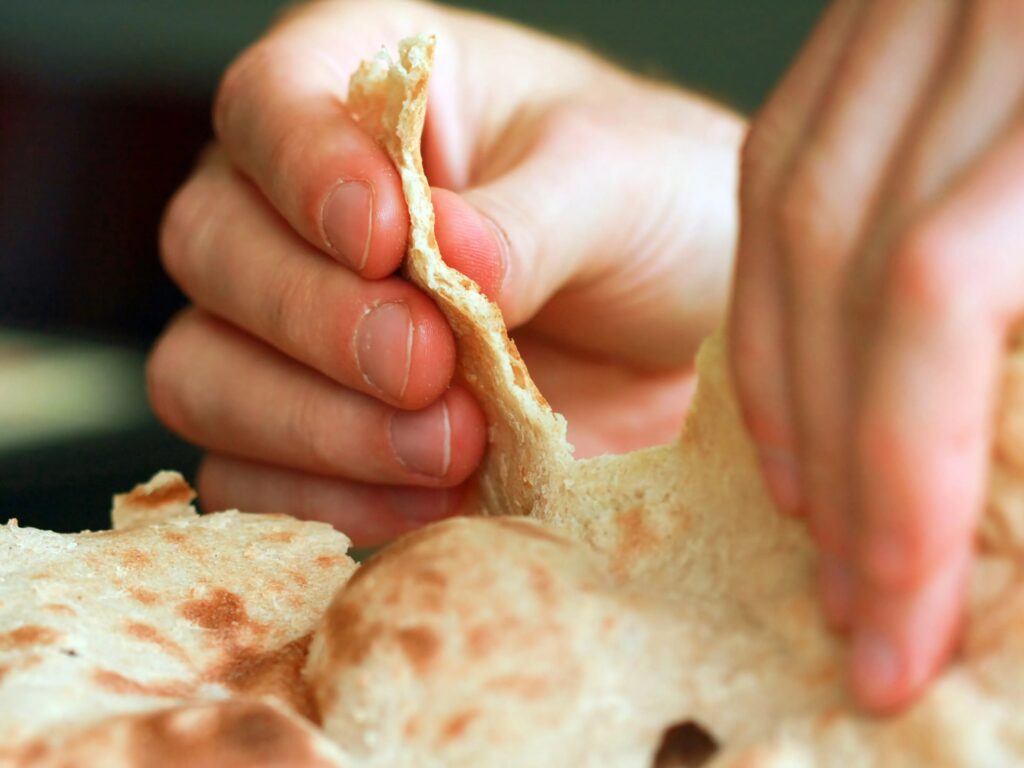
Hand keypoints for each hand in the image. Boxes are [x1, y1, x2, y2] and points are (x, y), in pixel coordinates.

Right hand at [150, 0, 741, 546]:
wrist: (695, 338)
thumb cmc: (660, 213)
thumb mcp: (621, 186)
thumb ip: (530, 218)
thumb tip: (446, 255)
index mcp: (374, 93)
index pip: (268, 106)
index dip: (303, 174)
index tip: (387, 241)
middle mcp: (308, 209)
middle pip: (209, 247)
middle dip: (315, 320)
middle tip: (428, 363)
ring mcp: (299, 331)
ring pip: (203, 373)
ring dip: (316, 425)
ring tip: (450, 443)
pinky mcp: (320, 438)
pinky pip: (249, 477)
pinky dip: (325, 501)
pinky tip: (427, 498)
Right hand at [731, 0, 1023, 710]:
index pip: (937, 288)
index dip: (908, 465)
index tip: (906, 611)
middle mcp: (964, 14)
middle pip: (843, 266)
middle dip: (843, 461)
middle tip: (859, 611)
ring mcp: (900, 5)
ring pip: (792, 219)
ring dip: (792, 395)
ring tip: (808, 520)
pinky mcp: (869, 20)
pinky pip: (782, 160)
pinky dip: (775, 292)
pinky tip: (787, 390)